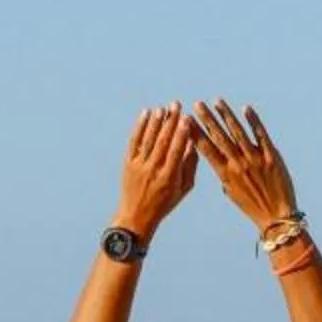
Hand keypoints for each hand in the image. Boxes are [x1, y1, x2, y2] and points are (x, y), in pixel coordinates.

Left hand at [113, 103, 198, 239]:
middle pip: (162, 141)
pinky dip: (139, 127)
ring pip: (148, 140)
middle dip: (170, 121)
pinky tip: (145, 114)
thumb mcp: (183, 189)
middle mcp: (153, 170)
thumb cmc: (164, 203)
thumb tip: (192, 142)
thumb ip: (189, 166)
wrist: (136, 217)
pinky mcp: (128, 164)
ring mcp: (139, 166)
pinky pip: (134, 142)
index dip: (181, 133)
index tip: (187, 118)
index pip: (176, 150)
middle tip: (176, 105)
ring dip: (155, 122)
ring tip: (162, 108)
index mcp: (169, 177)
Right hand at [189, 102, 299, 234]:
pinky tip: (245, 109)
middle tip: (197, 104)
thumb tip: (218, 160)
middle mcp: (238, 165)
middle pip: (219, 138)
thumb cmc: (253, 205)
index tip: (187, 122)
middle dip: (207, 119)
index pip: (207, 150)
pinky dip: (253, 121)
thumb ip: (224, 174)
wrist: (276, 216)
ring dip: (226, 115)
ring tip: (217, 101)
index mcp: (226, 174)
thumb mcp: (233, 192)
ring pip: (238, 133)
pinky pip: (260, 135)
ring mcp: (255, 159)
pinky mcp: (271, 157)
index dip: (196, 134)